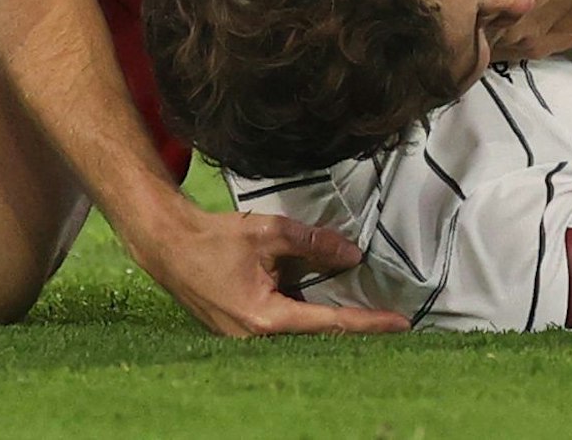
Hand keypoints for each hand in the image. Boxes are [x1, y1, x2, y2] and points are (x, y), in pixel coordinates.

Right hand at [133, 204, 412, 337]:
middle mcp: (256, 338)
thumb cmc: (216, 239)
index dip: (368, 322)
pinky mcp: (241, 329)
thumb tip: (353, 255)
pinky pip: (283, 325)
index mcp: (265, 318)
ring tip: (368, 313)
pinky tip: (326, 302)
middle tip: (393, 321)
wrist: (170, 247)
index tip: (401, 324)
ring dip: (329, 319)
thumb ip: (314, 244)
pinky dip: (306, 314)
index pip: (330, 323)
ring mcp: (246, 338)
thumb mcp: (270, 233)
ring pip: (300, 330)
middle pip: (317, 335)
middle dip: (354, 326)